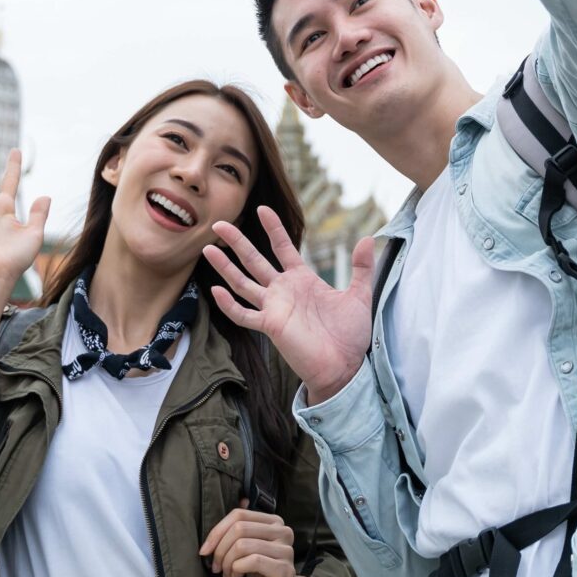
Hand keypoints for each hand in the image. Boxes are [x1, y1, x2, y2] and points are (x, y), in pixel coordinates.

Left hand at [200, 502, 294, 576]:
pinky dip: (238, 569)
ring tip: (227, 574)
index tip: (205, 550)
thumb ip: (243, 526)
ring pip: (243, 545)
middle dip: (220, 550)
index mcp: (274, 522)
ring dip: (227, 563)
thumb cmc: (256, 574)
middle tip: (216, 567)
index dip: (217, 531)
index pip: (239, 514)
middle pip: (239, 528)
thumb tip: (241, 499)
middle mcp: (284, 532)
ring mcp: (286, 551)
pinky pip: (253, 561)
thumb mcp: (246, 547)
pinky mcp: (285, 570)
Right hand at [203, 206, 375, 404]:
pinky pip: (244, 314)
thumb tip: (368, 238)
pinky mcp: (270, 326)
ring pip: (242, 283)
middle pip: (254, 260)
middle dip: (237, 242)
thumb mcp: (360, 295)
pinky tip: (217, 290)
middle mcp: (283, 290)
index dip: (273, 229)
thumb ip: (362, 267)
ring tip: (207, 249)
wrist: (345, 367)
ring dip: (225, 267)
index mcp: (302, 279)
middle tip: (219, 224)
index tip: (262, 209)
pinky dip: (229, 304)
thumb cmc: (350, 335)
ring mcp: (274, 307)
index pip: (282, 247)